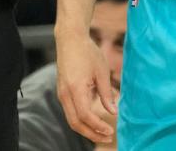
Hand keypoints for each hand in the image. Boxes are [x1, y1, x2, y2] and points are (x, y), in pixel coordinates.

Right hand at [56, 29, 117, 143]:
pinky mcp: (62, 91)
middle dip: (91, 134)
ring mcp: (62, 93)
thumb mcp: (101, 71)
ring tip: (103, 132)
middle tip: (107, 137)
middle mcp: (65, 94)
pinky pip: (70, 111)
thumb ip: (106, 93)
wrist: (70, 39)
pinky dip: (82, 119)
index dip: (98, 126)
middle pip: (75, 123)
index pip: (85, 116)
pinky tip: (95, 118)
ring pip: (71, 119)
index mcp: (75, 89)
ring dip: (86, 128)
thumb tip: (113, 112)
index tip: (111, 130)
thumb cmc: (87, 52)